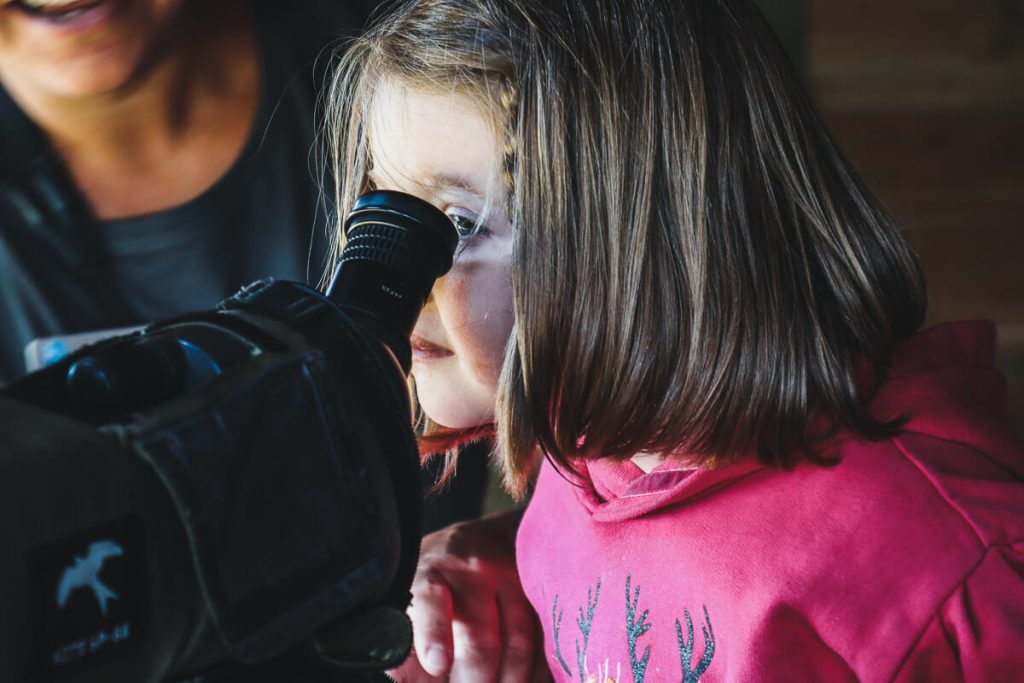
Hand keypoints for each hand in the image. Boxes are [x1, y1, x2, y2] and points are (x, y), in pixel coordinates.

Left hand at [387, 510, 550, 681]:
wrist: (490, 538)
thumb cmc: (441, 580)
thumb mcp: (412, 597)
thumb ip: (402, 642)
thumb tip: (394, 675)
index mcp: (431, 572)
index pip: (430, 597)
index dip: (434, 631)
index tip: (436, 664)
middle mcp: (474, 570)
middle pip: (480, 636)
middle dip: (476, 681)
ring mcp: (515, 579)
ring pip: (519, 642)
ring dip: (510, 682)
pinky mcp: (544, 592)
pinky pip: (547, 639)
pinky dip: (540, 672)